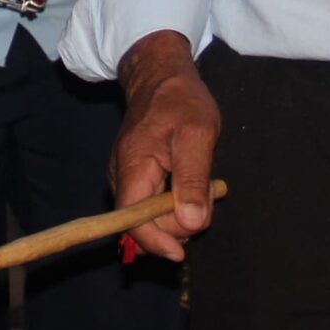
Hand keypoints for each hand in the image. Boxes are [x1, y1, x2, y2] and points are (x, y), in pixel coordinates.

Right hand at [113, 33, 220, 261]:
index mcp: (132, 168)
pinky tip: (190, 186)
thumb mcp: (196, 134)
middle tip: (208, 193)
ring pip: (149, 218)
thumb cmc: (180, 100)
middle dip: (177, 223)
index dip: (155, 242)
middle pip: (143, 225)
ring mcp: (127, 179)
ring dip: (179, 214)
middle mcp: (121, 178)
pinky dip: (174, 205)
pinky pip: (152, 206)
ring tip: (202, 183)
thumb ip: (192, 179)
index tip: (180, 253)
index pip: (132, 222)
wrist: (161, 76)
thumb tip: (191, 222)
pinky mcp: (136, 179)